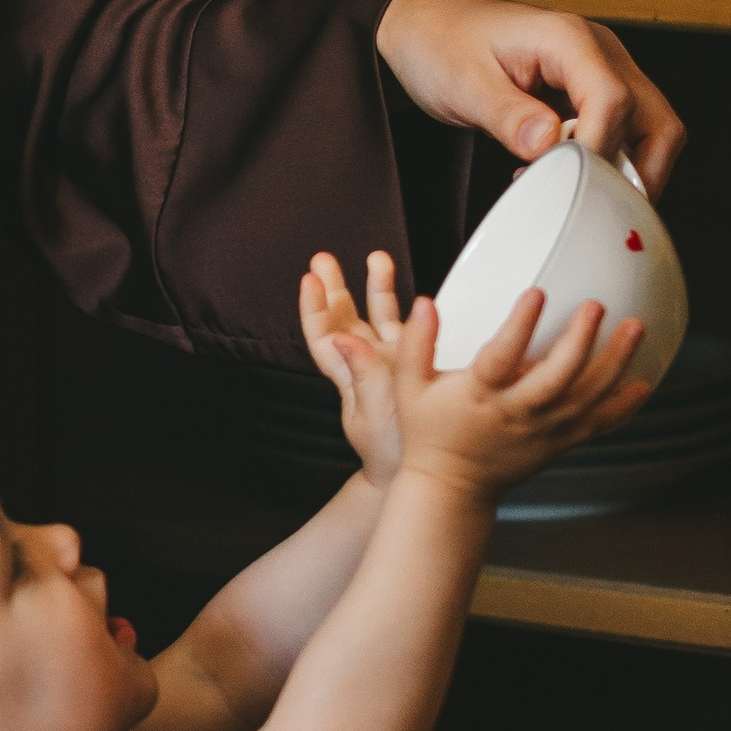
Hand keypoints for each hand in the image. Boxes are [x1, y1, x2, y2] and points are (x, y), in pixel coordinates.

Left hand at [300, 249, 409, 481]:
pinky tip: (415, 293)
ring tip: (377, 258)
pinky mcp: (417, 364)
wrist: (421, 471)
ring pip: (378, 318)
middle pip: (344, 318)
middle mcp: (367, 364)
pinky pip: (408, 329)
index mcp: (349, 376)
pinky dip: (408, 307)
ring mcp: (392, 362)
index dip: (313, 308)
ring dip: (377, 288)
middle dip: (334, 287)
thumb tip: (342, 340)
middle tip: (324, 259)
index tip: (309, 279)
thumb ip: (362, 376)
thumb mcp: (375, 414)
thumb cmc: (391, 451)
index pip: (322, 336)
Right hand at [353, 287, 654, 505]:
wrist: (452, 488)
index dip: (520, 325)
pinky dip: (623, 405)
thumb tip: (427, 303)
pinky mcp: (560, 443)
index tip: (536, 292)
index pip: (502, 357)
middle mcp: (516, 414)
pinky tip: (643, 381)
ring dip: (614, 363)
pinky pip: (598, 425)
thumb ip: (417, 343)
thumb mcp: (410, 387)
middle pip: (557, 379)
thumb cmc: (430, 432)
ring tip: (635, 327)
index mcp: (480, 396)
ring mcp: (543, 431)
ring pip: (586, 398)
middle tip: (597, 306)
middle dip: (580, 341)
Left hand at [374, 0, 685, 191]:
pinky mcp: (587, 90)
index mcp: (568, 39)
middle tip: (598, 206)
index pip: (614, 100)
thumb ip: (507, 115)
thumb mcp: (462, 82)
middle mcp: (596, 51)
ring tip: (580, 192)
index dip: (598, 150)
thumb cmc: (440, 41)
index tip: (569, 183)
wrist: (424, 25)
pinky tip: (565, 174)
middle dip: (638, 171)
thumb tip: (548, 146)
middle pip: (655, 119)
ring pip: (648, 128)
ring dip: (626, 169)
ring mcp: (597, 70)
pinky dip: (606, 160)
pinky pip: (620, 131)